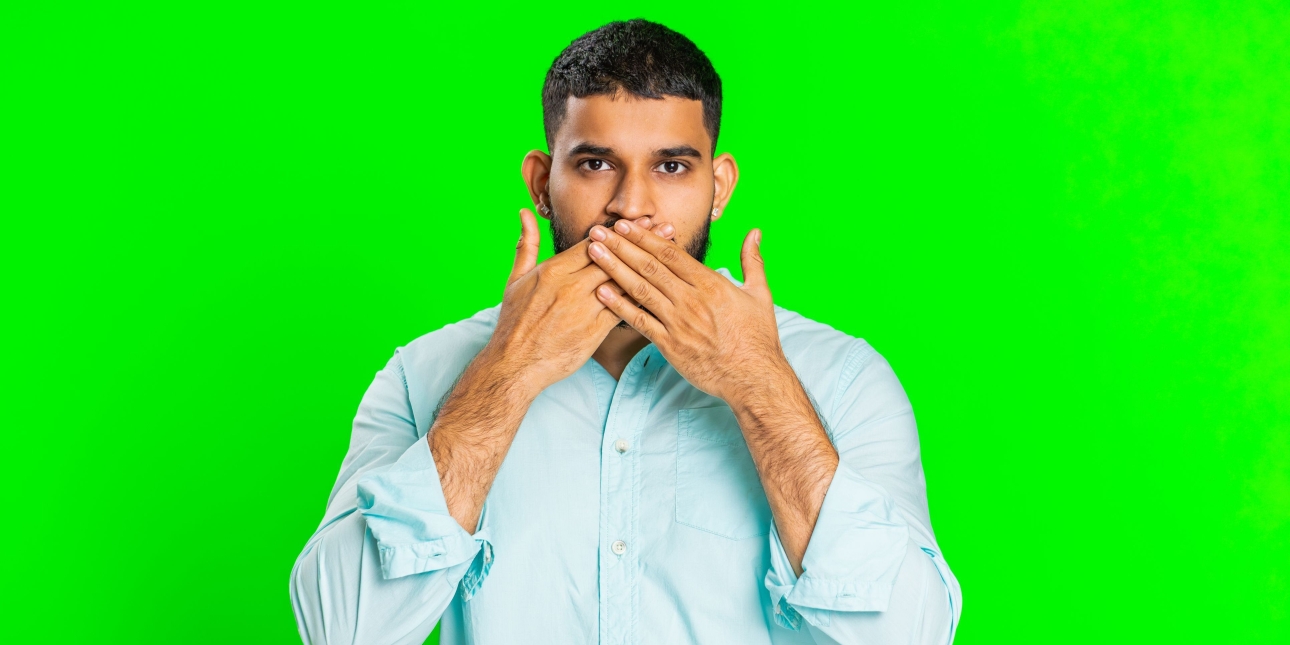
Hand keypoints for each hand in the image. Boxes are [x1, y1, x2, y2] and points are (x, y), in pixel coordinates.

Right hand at [486, 210, 675, 396]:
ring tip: (671, 254)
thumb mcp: (516, 280)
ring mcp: (584, 308)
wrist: (515, 364)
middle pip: (613, 258)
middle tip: (667, 228)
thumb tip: (525, 213)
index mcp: (554, 270)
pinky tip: (662, 290)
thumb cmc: (515, 322)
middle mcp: (570, 286)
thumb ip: (527, 245)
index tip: (640, 220)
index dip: (619, 231)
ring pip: (622, 282)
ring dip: (649, 266)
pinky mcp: (594, 330)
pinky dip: (642, 299)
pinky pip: (624, 310)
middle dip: (642, 242)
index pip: (592, 244)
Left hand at [585, 219, 787, 402]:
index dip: (645, 237)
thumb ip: (752, 261)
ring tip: (594, 252)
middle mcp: (691, 300)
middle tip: (599, 230)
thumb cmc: (758, 338)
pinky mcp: (669, 345)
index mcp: (711, 285)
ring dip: (614, 268)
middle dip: (621, 245)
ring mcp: (678, 323)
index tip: (625, 224)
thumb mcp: (760, 294)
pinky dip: (619, 306)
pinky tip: (601, 292)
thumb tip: (754, 232)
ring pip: (640, 289)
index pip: (671, 254)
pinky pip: (639, 322)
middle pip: (650, 266)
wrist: (754, 378)